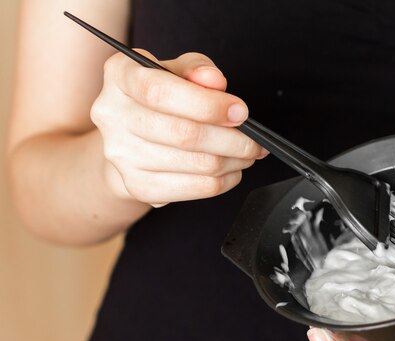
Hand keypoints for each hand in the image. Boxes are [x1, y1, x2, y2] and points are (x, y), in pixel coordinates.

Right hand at [91, 51, 266, 207]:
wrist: (131, 138)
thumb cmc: (160, 99)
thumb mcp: (177, 71)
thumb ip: (197, 69)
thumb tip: (214, 81)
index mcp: (120, 75)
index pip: (159, 92)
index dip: (207, 104)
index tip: (240, 112)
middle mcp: (112, 114)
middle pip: (183, 133)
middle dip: (232, 139)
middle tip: (254, 140)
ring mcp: (121, 154)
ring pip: (195, 164)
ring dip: (233, 160)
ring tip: (247, 153)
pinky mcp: (137, 185)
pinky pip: (193, 188)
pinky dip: (223, 181)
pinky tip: (232, 170)